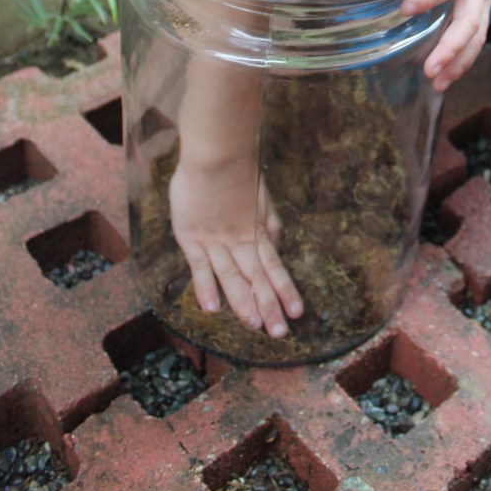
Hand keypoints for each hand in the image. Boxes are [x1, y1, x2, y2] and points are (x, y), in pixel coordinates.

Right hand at [169, 157, 302, 337]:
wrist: (216, 155)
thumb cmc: (238, 171)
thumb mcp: (261, 197)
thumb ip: (267, 221)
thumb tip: (274, 241)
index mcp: (257, 231)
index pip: (275, 267)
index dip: (286, 290)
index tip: (297, 312)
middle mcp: (240, 241)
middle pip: (258, 278)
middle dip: (269, 307)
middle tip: (280, 334)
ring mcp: (217, 241)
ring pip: (234, 277)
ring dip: (245, 303)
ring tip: (256, 327)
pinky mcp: (193, 238)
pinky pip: (201, 267)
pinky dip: (207, 288)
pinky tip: (213, 309)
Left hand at [400, 0, 490, 89]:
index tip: (408, 8)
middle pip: (471, 20)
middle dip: (451, 47)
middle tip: (430, 68)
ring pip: (477, 35)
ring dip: (459, 61)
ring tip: (436, 81)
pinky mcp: (485, 5)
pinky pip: (477, 36)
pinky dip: (464, 59)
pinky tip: (446, 77)